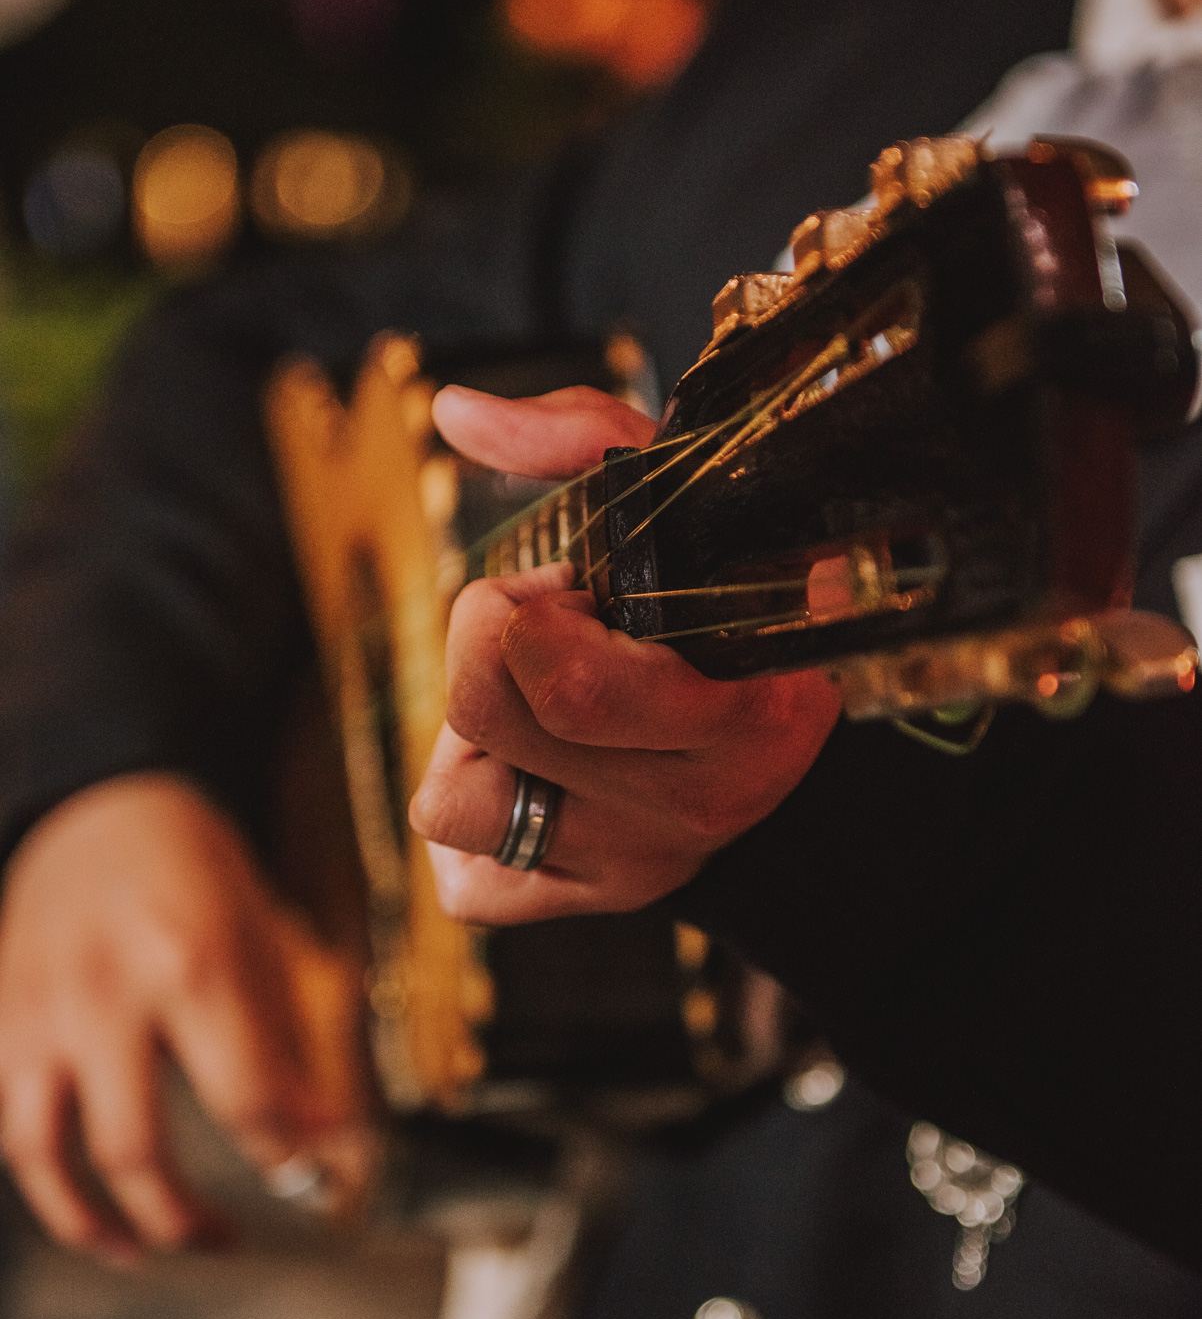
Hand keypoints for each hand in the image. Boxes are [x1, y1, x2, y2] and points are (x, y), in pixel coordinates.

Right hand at [0, 775, 376, 1260]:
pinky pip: (8, 1119)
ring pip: (42, 1151)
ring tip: (134, 1249)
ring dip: (88, 1222)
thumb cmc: (196, 871)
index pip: (244, 1101)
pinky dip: (41, 1172)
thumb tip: (324, 1141)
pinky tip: (81, 1194)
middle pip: (133, 1148)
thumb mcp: (260, 942)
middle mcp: (105, 991)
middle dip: (182, 1217)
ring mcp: (37, 1007)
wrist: (102, 803)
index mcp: (189, 963)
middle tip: (221, 1238)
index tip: (313, 1179)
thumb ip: (283, 1048)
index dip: (286, 1157)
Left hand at [408, 385, 842, 922]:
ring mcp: (627, 867)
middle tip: (538, 627)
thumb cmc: (734, 618)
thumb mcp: (694, 514)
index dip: (533, 609)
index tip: (574, 587)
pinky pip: (464, 882)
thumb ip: (585, 442)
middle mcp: (687, 806)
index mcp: (742, 714)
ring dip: (469, 740)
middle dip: (483, 640)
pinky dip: (474, 824)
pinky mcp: (578, 907)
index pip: (570, 678)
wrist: (805, 779)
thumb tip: (454, 411)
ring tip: (533, 709)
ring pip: (451, 805)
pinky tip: (529, 778)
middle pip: (487, 714)